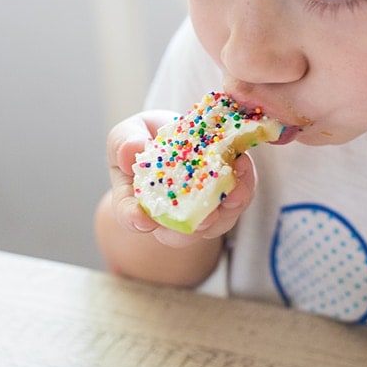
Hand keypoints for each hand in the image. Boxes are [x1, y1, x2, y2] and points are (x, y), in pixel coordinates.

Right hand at [106, 110, 257, 247]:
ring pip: (213, 225)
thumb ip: (124, 143)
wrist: (179, 134)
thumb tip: (132, 151)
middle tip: (203, 219)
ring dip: (226, 210)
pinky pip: (236, 203)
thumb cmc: (146, 137)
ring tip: (233, 191)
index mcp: (135, 200)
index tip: (142, 220)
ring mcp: (199, 212)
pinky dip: (243, 188)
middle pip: (176, 234)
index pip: (131, 215)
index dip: (134, 219)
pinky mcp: (225, 200)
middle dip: (191, 228)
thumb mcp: (128, 133)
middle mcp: (168, 215)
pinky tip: (242, 166)